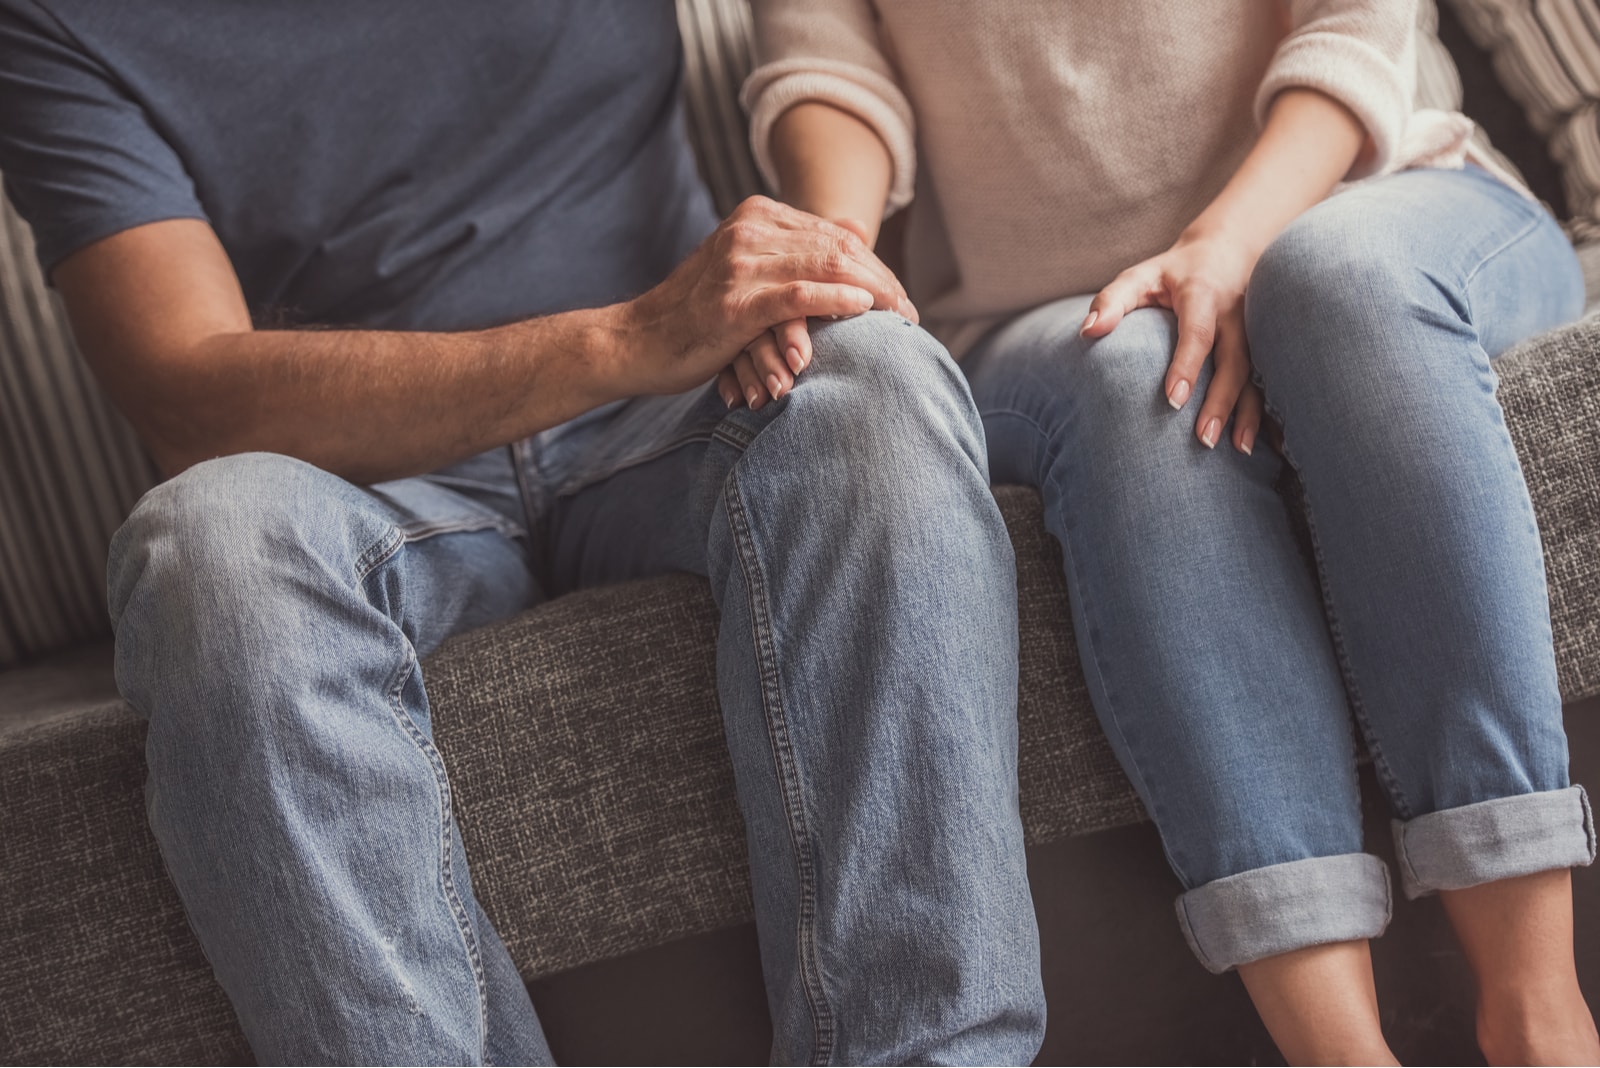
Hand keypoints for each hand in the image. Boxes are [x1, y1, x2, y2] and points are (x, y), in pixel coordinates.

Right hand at [622, 197, 913, 398]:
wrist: (636, 342)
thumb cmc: (697, 314)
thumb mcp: (750, 269)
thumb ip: (799, 246)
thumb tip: (857, 224)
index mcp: (757, 216)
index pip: (835, 235)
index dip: (877, 267)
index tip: (904, 300)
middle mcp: (750, 230)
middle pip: (838, 249)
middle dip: (883, 282)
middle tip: (913, 316)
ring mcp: (740, 264)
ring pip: (825, 267)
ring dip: (873, 294)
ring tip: (902, 320)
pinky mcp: (734, 302)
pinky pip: (799, 295)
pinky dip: (837, 301)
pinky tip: (865, 311)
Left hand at [1079, 234, 1263, 454]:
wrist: (1228, 250)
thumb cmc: (1173, 271)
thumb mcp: (1140, 275)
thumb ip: (1112, 300)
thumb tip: (1088, 332)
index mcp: (1203, 294)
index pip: (1198, 332)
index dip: (1187, 365)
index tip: (1173, 399)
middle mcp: (1236, 314)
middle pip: (1234, 361)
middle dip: (1220, 401)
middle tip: (1202, 439)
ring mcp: (1256, 332)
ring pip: (1256, 375)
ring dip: (1249, 413)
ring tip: (1238, 449)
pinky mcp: (1265, 346)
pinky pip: (1269, 381)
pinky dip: (1268, 412)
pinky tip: (1269, 444)